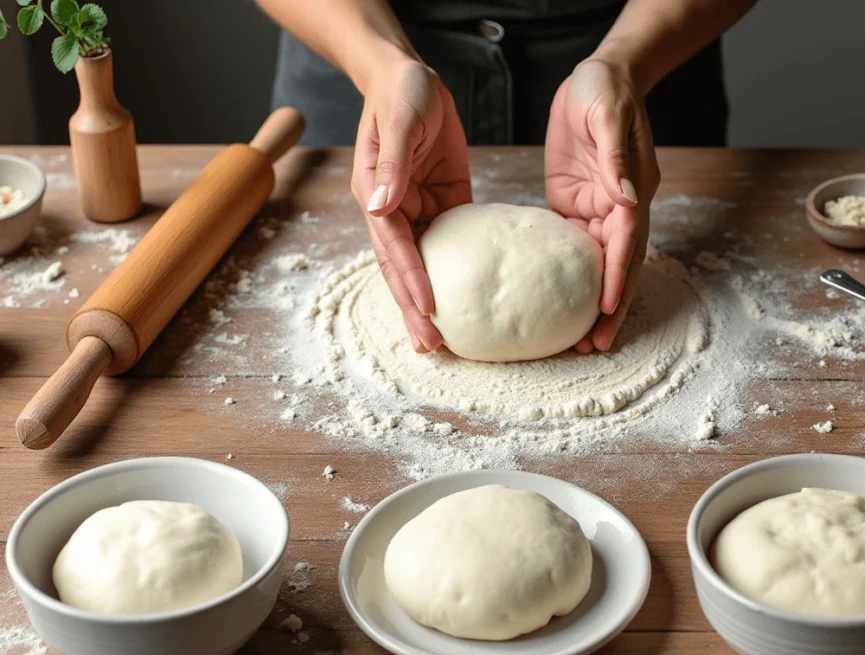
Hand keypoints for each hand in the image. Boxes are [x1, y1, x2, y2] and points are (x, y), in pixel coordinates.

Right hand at [352, 59, 470, 352]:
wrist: (411, 76)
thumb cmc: (401, 92)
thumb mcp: (400, 120)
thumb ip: (391, 162)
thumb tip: (380, 205)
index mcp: (376, 195)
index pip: (394, 246)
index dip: (411, 279)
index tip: (428, 308)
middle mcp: (393, 211)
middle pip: (403, 270)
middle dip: (414, 310)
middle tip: (431, 348)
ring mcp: (417, 211)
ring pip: (424, 266)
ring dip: (430, 304)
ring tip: (444, 342)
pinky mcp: (443, 204)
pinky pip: (451, 245)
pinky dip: (455, 276)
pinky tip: (468, 301)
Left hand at [545, 58, 659, 352]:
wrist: (598, 75)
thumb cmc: (605, 90)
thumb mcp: (609, 116)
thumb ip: (615, 159)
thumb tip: (627, 200)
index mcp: (632, 191)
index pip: (625, 244)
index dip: (617, 278)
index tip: (606, 309)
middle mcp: (620, 208)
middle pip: (618, 268)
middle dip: (610, 308)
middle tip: (594, 346)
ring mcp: (598, 210)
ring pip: (597, 266)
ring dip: (591, 303)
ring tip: (578, 341)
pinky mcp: (574, 206)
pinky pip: (573, 249)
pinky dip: (570, 279)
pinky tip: (557, 304)